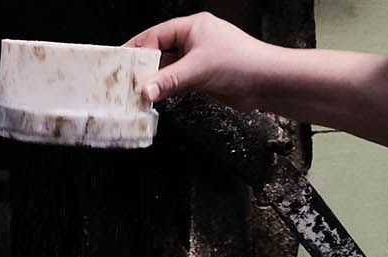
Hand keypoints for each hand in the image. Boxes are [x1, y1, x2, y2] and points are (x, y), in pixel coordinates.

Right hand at [126, 12, 278, 107]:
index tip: (121, 64)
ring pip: (167, 68)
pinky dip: (165, 89)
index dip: (137, 49)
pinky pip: (176, 81)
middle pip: (158, 51)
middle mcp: (193, 40)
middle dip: (143, 66)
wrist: (267, 82)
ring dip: (154, 80)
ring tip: (136, 92)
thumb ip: (169, 81)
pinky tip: (154, 98)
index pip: (155, 35)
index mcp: (192, 27)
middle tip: (124, 80)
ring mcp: (197, 59)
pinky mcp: (201, 77)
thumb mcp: (199, 69)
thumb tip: (145, 90)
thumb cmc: (242, 63)